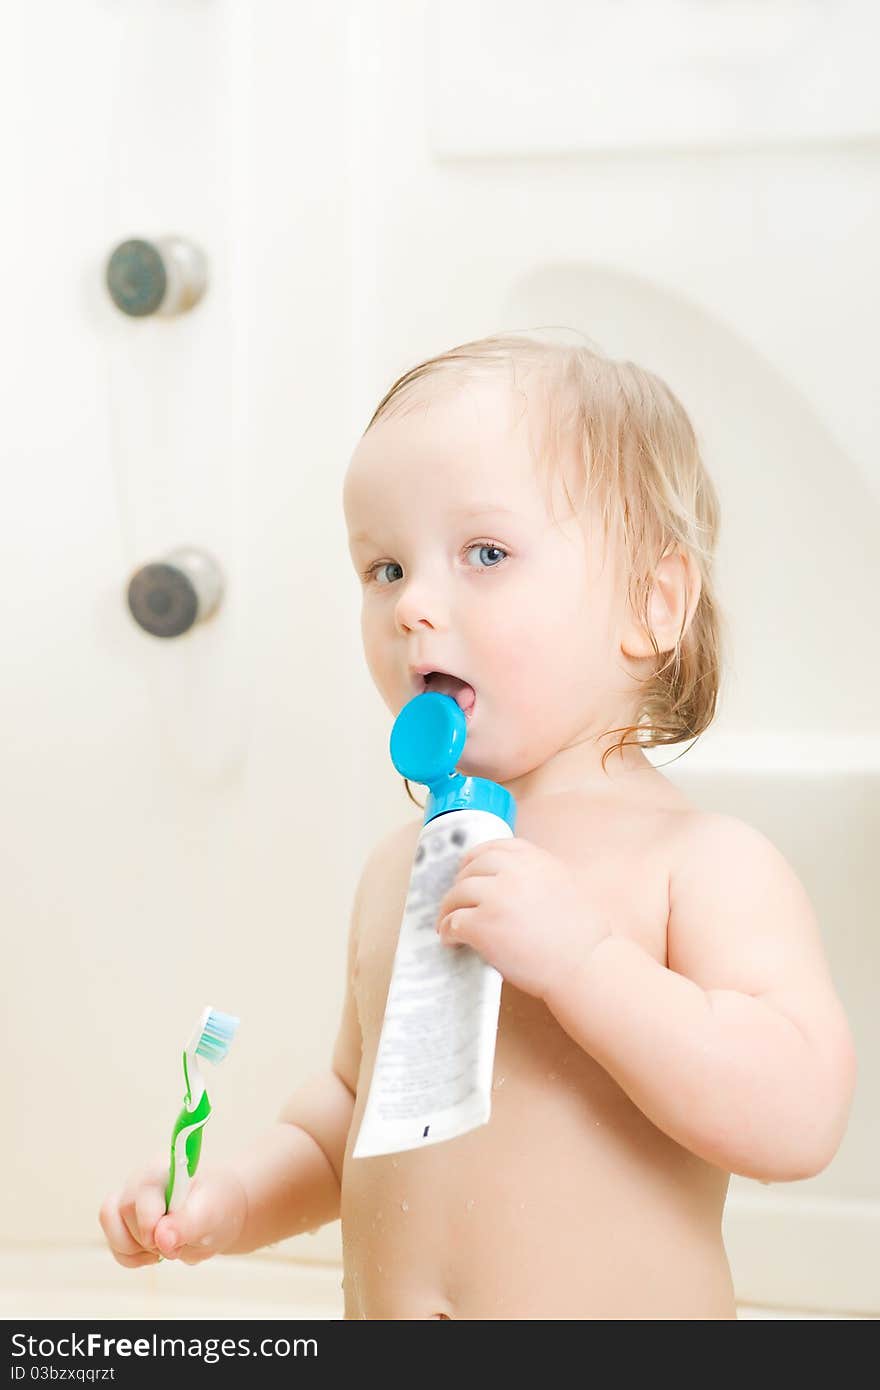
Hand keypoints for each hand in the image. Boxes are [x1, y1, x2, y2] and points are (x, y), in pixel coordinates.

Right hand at [99, 1154, 247, 1266]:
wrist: (220, 1211)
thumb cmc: (217, 1205)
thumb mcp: (211, 1215)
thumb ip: (187, 1225)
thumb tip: (161, 1238)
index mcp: (165, 1168)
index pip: (142, 1193)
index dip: (150, 1223)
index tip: (168, 1240)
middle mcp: (142, 1178)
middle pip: (124, 1211)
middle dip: (149, 1239)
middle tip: (177, 1245)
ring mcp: (129, 1196)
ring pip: (110, 1224)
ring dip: (135, 1249)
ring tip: (164, 1249)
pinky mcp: (123, 1217)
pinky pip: (114, 1243)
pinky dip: (131, 1258)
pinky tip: (154, 1253)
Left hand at [436, 836, 609, 999]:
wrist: (585, 964)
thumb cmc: (582, 935)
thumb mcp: (565, 884)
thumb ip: (537, 875)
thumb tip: (508, 881)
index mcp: (535, 859)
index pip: (495, 847)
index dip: (477, 858)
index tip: (469, 868)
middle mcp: (513, 871)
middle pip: (472, 868)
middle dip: (461, 883)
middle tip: (457, 900)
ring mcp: (495, 896)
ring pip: (457, 893)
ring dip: (449, 908)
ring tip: (448, 922)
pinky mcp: (482, 924)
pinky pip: (454, 922)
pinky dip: (448, 930)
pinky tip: (451, 939)